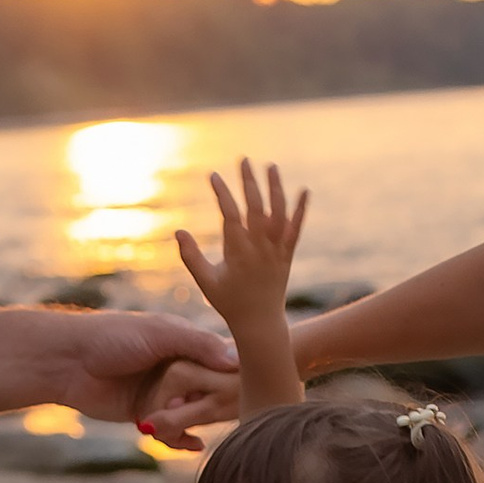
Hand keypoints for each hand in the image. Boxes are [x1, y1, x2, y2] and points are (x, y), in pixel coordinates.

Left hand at [42, 303, 235, 446]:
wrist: (66, 362)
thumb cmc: (112, 337)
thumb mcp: (161, 334)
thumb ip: (199, 345)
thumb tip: (239, 361)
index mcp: (184, 342)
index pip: (221, 361)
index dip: (235, 376)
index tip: (249, 388)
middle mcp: (176, 367)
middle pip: (209, 391)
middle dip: (213, 403)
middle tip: (222, 410)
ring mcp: (159, 392)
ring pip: (189, 414)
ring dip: (193, 421)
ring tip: (197, 425)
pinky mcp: (143, 414)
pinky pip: (168, 431)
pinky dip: (180, 439)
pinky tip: (193, 445)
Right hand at [175, 160, 307, 340]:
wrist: (259, 323)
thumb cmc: (229, 302)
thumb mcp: (205, 282)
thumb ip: (191, 257)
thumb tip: (178, 231)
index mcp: (238, 252)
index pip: (230, 215)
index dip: (222, 193)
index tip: (214, 175)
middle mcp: (259, 249)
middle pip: (256, 208)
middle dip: (249, 182)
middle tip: (244, 160)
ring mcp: (276, 251)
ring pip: (279, 214)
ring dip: (276, 189)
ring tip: (271, 166)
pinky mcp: (287, 255)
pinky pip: (296, 229)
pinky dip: (301, 210)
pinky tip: (305, 191)